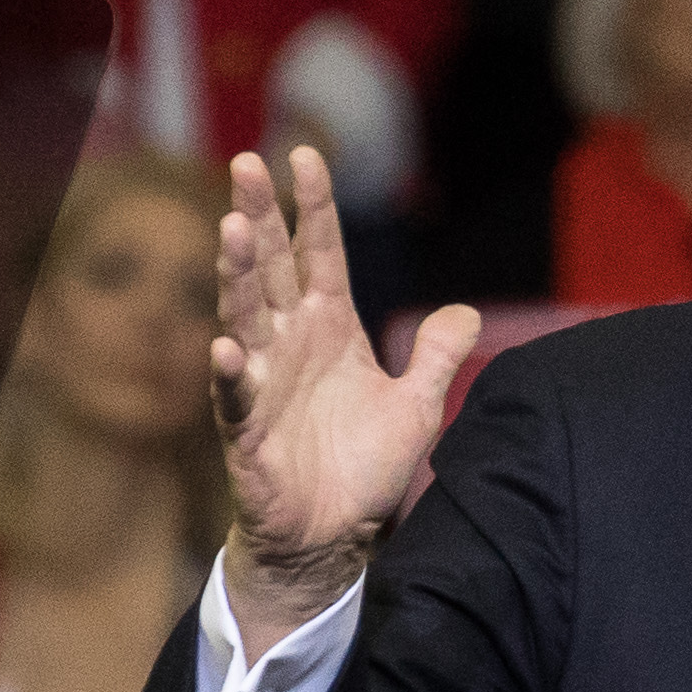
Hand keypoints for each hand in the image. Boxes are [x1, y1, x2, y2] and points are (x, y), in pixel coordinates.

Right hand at [213, 146, 478, 654]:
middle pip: (272, 269)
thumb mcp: (417, 407)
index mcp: (330, 328)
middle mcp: (290, 344)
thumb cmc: (365, 468)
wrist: (336, 537)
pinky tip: (225, 349)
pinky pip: (236, 398)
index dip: (313, 207)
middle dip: (259, 217)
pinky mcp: (248, 432)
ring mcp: (263, 383)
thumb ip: (435, 355)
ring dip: (237, 275)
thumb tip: (466, 312)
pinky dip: (230, 375)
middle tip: (246, 164)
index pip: (319, 253)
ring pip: (244, 317)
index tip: (305, 154)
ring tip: (231, 229)